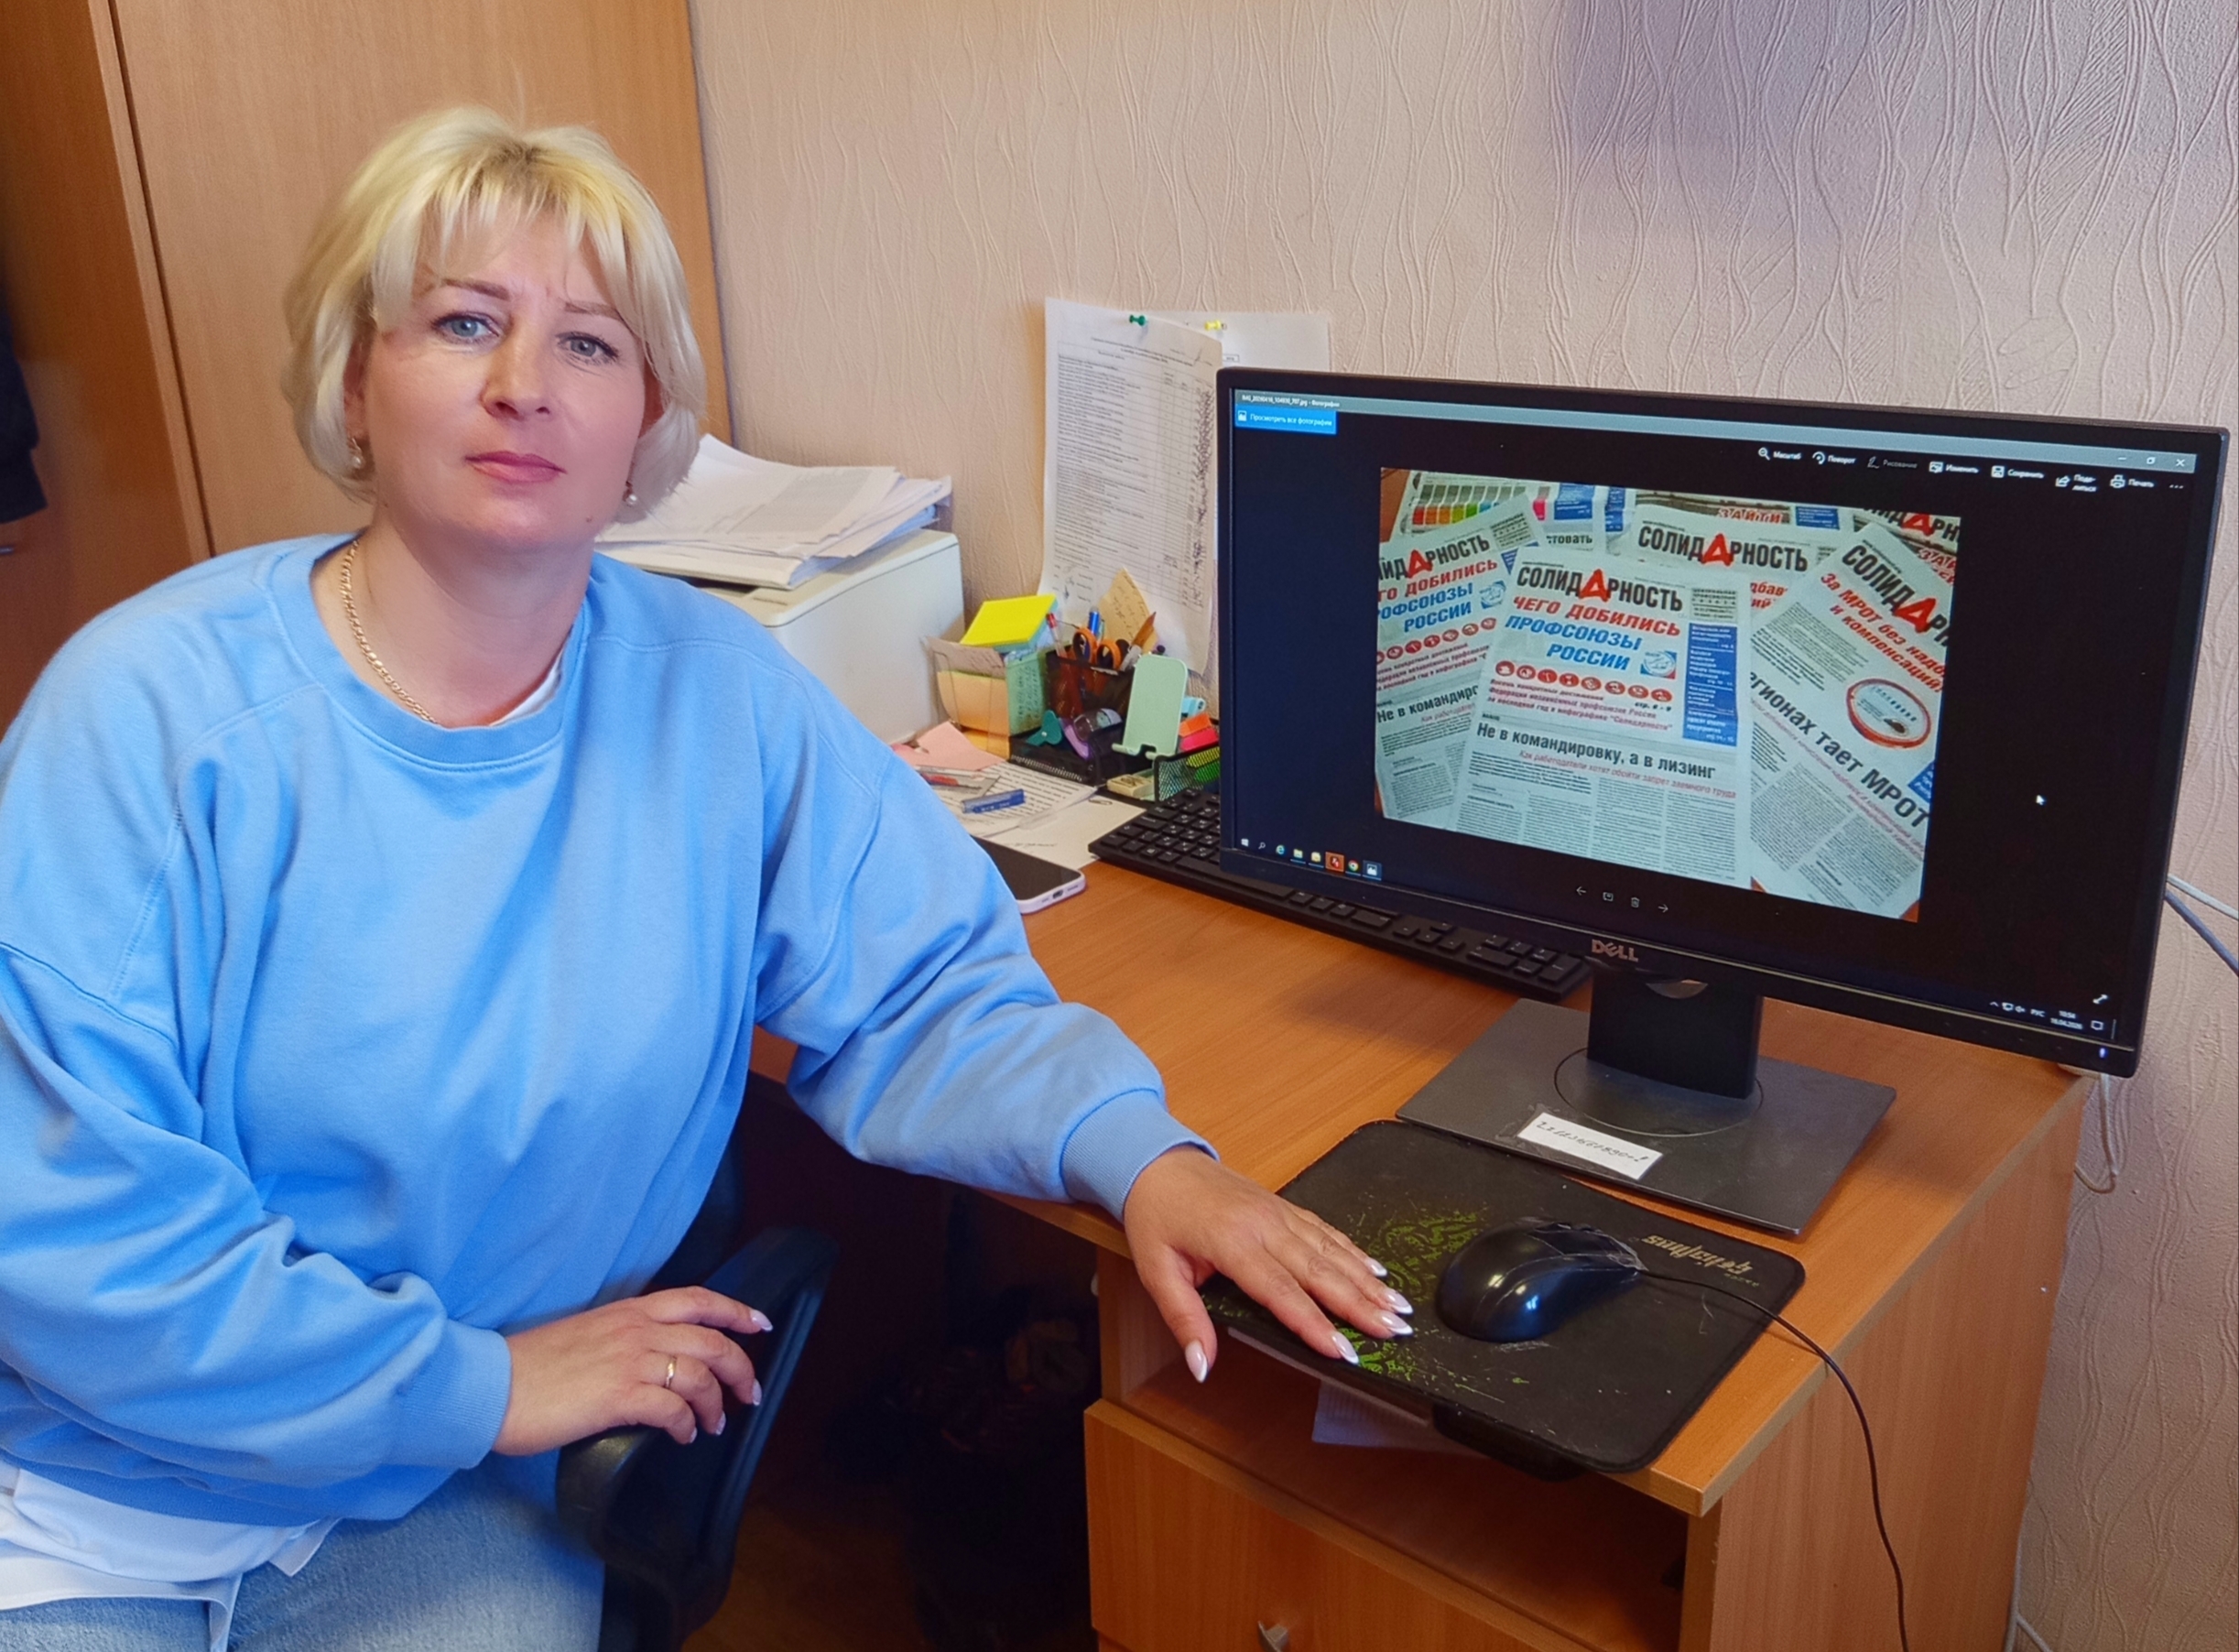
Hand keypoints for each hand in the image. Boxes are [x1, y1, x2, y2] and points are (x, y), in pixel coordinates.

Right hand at [494, 1286, 772, 1454]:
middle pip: (712, 1340)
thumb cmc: (530, 1368)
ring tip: (713, 1424)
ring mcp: (629, 1361)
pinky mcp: (619, 1396)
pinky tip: (683, 1435)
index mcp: (628, 1311)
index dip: (736, 1311)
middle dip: (741, 1368)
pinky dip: (688, 1425)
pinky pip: (675, 1409)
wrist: (490, 1387)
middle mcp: (636, 1330)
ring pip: (700, 1375)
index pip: (698, 1300)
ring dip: (716, 1404)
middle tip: (750, 1393)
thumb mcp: (586, 1335)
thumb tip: (652, 1363)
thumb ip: (624, 1340)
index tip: (760, 1324)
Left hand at [1120, 1146, 1411, 1383]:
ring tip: (1398, 1307)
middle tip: (1394, 1331)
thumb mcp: (1157, 1272)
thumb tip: (1202, 1366)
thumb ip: (1184, 1320)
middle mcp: (1264, 1224)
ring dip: (1367, 1281)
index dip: (1315, 1325)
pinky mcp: (1284, 1206)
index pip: (1282, 1292)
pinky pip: (1325, 1231)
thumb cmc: (1157, 1217)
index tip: (1345, 1351)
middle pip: (1320, 1271)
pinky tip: (1376, 1270)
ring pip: (1331, 1250)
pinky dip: (1354, 1252)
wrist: (1159, 1162)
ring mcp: (1278, 1212)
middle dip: (1360, 1304)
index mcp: (1233, 1242)